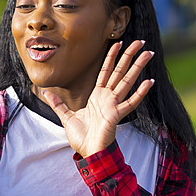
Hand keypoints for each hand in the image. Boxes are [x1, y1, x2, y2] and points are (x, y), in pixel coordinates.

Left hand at [42, 40, 154, 156]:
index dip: (112, 57)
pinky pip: (130, 102)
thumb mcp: (66, 117)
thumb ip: (58, 104)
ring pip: (127, 82)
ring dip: (138, 67)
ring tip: (149, 53)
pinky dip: (140, 93)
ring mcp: (113, 105)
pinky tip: (149, 81)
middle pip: (120, 72)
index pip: (106, 71)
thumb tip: (46, 92)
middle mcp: (107, 98)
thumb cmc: (82, 138)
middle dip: (129, 56)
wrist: (88, 153)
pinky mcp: (116, 115)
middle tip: (140, 41)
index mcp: (97, 96)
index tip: (119, 43)